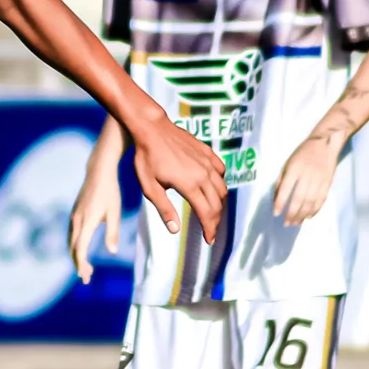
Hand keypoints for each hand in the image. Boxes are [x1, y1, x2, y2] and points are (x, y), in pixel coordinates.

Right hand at [69, 163, 125, 282]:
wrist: (98, 172)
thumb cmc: (110, 192)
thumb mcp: (115, 213)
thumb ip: (113, 232)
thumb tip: (112, 251)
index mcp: (87, 222)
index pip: (80, 248)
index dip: (82, 264)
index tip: (86, 276)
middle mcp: (77, 221)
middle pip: (73, 248)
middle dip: (79, 264)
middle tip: (86, 278)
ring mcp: (74, 217)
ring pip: (71, 242)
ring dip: (76, 256)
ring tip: (85, 268)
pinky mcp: (75, 213)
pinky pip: (72, 235)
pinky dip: (75, 246)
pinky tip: (82, 250)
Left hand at [128, 121, 226, 242]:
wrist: (151, 128)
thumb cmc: (146, 158)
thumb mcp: (150, 187)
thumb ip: (164, 209)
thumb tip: (175, 230)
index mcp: (189, 185)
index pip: (207, 213)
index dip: (210, 229)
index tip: (209, 240)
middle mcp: (203, 174)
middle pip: (218, 204)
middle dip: (216, 220)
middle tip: (210, 230)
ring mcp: (207, 162)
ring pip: (222, 188)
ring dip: (219, 203)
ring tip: (211, 212)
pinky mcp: (207, 152)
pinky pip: (221, 171)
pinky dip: (220, 182)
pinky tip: (212, 187)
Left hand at [272, 133, 340, 224]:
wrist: (325, 143)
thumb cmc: (302, 153)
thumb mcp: (287, 163)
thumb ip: (281, 180)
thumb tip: (275, 198)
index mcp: (294, 169)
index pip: (286, 189)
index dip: (280, 202)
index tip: (276, 214)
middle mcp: (306, 175)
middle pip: (299, 199)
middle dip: (292, 213)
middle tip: (286, 223)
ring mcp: (319, 180)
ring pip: (310, 202)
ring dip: (302, 215)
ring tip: (296, 223)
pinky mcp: (327, 183)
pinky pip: (321, 200)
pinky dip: (315, 210)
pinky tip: (308, 217)